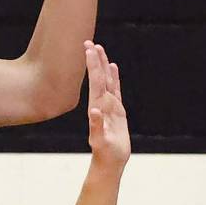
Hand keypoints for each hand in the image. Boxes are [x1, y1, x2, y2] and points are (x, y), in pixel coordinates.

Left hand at [85, 42, 128, 168]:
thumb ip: (97, 126)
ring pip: (107, 81)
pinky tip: (114, 68)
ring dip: (103, 65)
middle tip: (90, 42)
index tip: (88, 49)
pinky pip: (115, 90)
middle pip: (99, 77)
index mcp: (97, 107)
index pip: (95, 82)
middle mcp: (101, 103)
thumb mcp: (100, 141)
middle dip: (95, 60)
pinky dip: (114, 78)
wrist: (109, 162)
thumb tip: (94, 112)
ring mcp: (108, 106)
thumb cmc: (104, 153)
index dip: (93, 65)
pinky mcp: (116, 111)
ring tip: (101, 49)